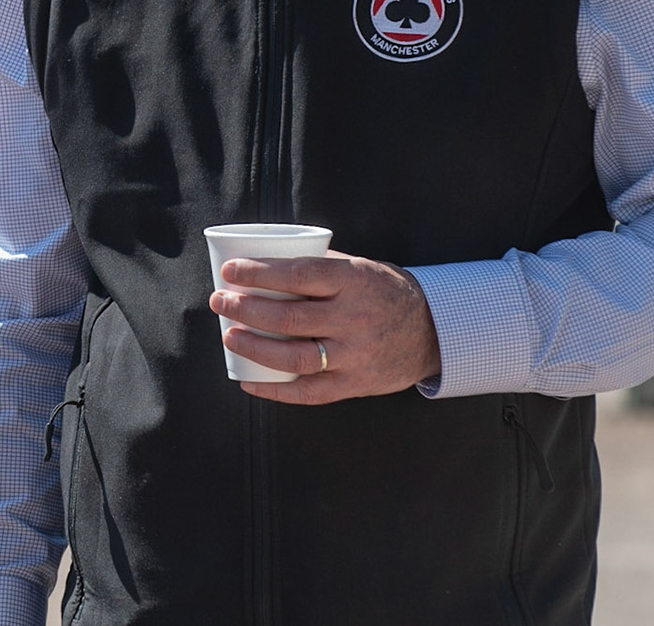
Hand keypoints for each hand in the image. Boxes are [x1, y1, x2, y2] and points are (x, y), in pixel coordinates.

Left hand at [208, 250, 440, 404]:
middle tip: (219, 301)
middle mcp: (354, 319)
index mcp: (353, 281)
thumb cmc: (385, 291)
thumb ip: (319, 266)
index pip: (297, 274)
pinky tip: (248, 382)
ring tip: (228, 336)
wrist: (434, 331)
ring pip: (294, 357)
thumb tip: (264, 260)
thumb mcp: (360, 267)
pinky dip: (274, 391)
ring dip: (254, 347)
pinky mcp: (355, 384)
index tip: (229, 271)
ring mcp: (355, 355)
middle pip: (288, 317)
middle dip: (245, 309)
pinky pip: (309, 392)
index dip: (258, 273)